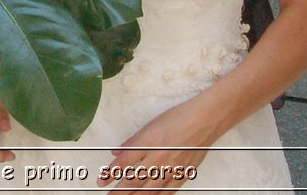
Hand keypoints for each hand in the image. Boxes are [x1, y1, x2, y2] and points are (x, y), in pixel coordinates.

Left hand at [98, 99, 212, 189]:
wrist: (205, 121)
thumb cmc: (178, 118)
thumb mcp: (151, 125)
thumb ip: (133, 142)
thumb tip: (116, 153)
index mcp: (148, 143)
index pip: (124, 163)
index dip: (111, 174)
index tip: (101, 181)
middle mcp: (158, 158)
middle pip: (134, 180)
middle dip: (119, 190)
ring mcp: (172, 169)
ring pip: (150, 189)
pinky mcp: (183, 174)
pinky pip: (167, 191)